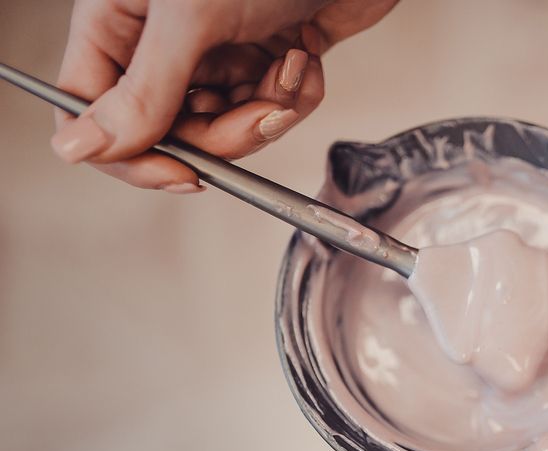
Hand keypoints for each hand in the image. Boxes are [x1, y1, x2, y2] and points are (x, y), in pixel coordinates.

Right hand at [51, 0, 397, 190]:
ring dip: (270, 109)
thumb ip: (143, 91)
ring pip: (228, 128)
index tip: (180, 174)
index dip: (132, 155)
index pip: (93, 113)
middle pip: (172, 133)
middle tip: (263, 112)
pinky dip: (298, 92)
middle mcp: (162, 42)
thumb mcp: (190, 20)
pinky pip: (272, 109)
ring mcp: (216, 53)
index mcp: (119, 21)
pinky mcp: (266, 60)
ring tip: (291, 67)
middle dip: (227, 134)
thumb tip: (80, 149)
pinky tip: (307, 52)